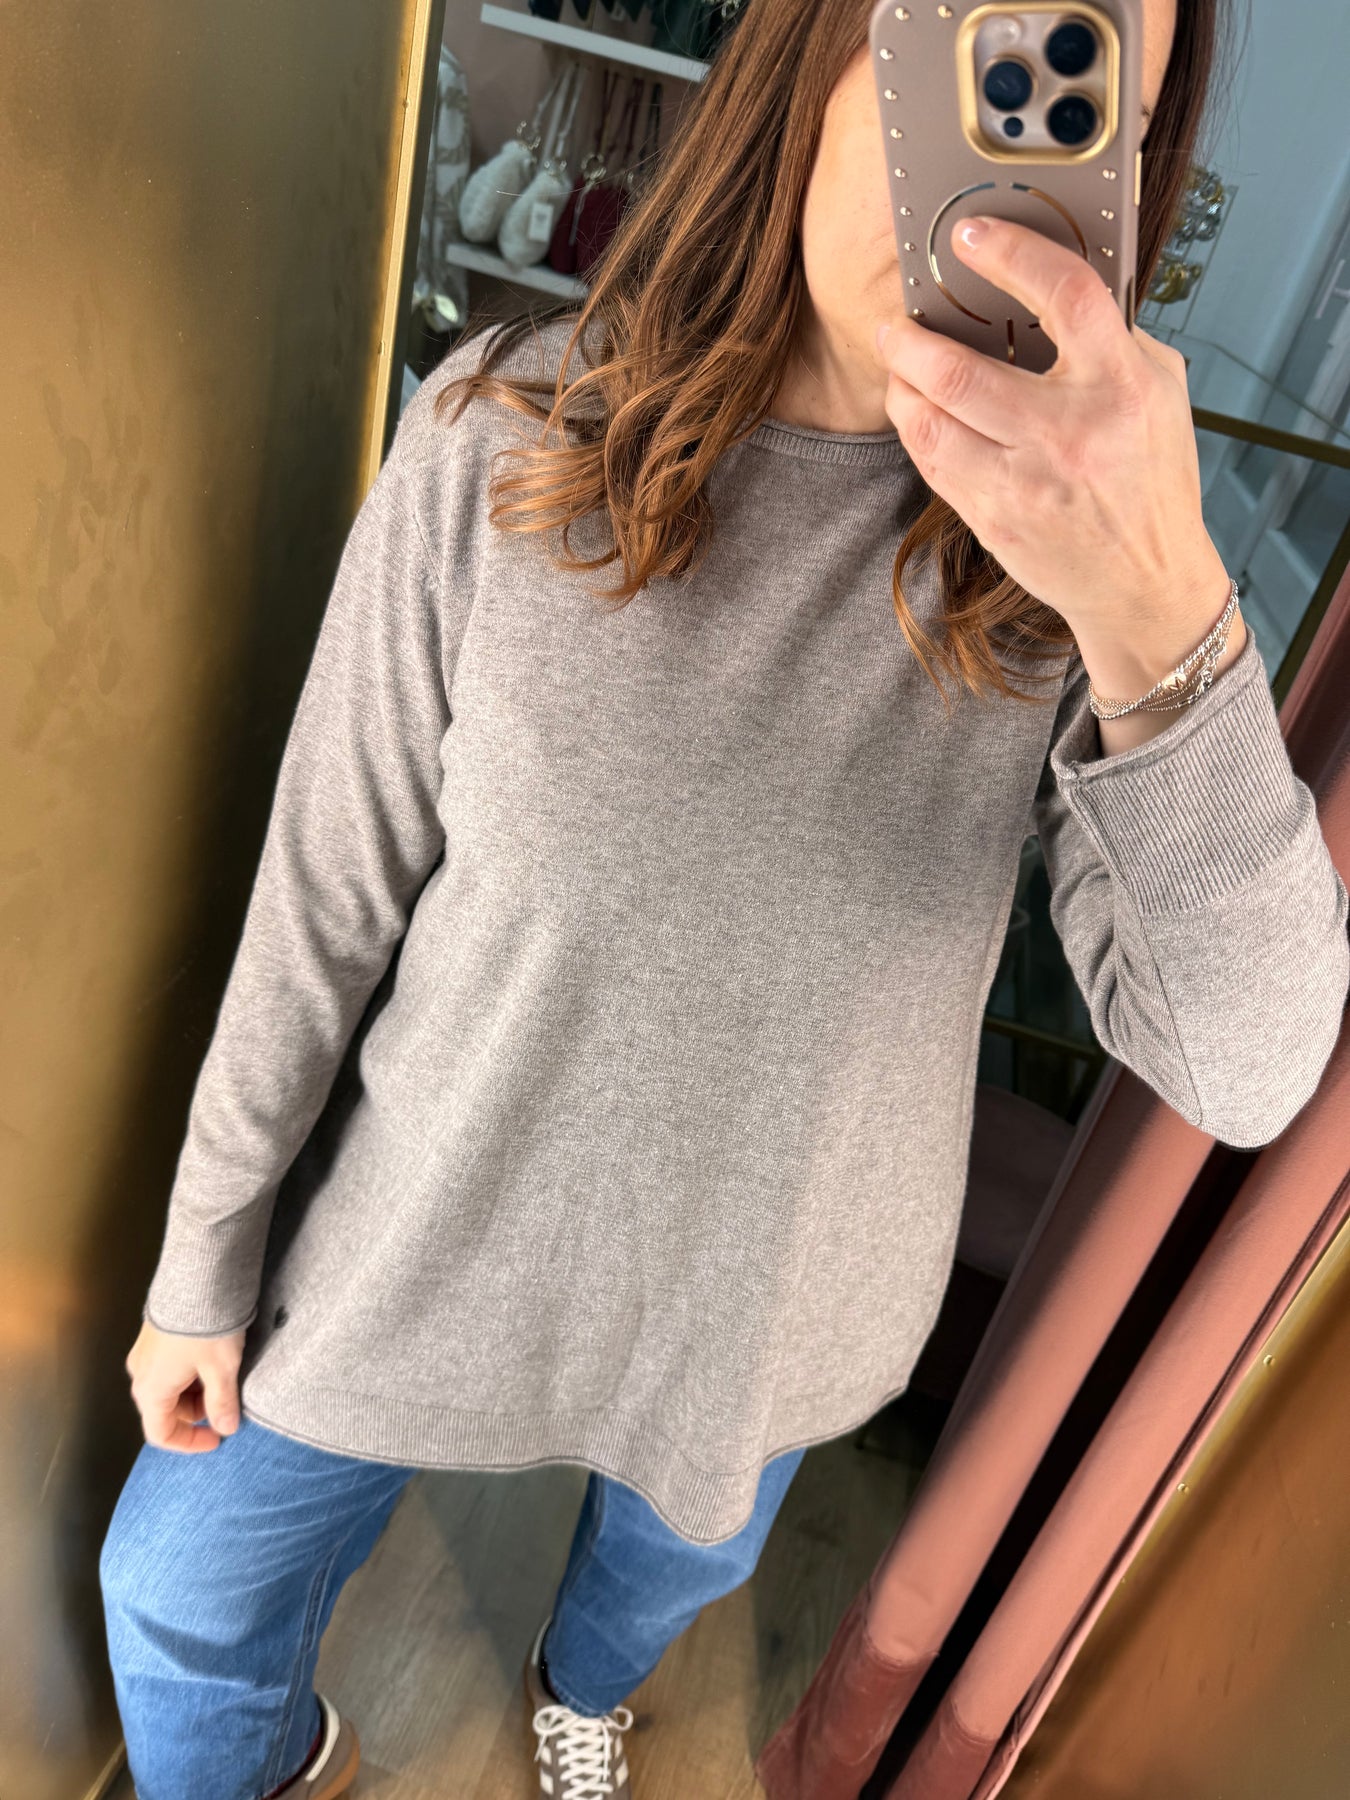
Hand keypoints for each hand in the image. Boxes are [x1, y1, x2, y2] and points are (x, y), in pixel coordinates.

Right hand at [125, 1318, 245, 1452]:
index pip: (161, 1433)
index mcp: (151, 1390)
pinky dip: (191, 1372)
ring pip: (170, 1386)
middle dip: (197, 1412)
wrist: (197, 1278)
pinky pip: (170, 1365)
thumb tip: (226, 1426)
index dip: (190, 1442)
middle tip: (227, 1402)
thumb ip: (222, 1403)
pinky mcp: (156, 1334)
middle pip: (166, 1409)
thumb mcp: (221, 1369)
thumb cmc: (205, 1327)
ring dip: (195, 1391)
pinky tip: (214, 1358)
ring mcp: (146, 1352)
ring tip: (224, 1377)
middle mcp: (141, 1373)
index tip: (217, 1438)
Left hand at [875, 213, 1235, 701]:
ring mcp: (1026, 480)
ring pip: (931, 420)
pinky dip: (913, 426)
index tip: (971, 235)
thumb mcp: (1159, 392)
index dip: (1012, 254)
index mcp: (1121, 384)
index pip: (1064, 295)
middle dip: (911, 339)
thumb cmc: (1151, 480)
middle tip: (896, 322)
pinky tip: (913, 409)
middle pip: (961, 372)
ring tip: (897, 364)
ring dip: (900, 384)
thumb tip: (1045, 287)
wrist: (1143, 582)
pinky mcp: (994, 517)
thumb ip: (1111, 338)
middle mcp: (1070, 431)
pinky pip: (931, 460)